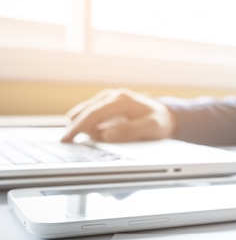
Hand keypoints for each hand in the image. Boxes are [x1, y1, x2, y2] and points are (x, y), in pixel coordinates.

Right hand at [61, 88, 175, 142]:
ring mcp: (108, 98)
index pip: (93, 114)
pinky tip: (101, 133)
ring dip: (87, 128)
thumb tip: (107, 134)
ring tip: (105, 137)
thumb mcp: (152, 128)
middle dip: (79, 129)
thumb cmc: (160, 122)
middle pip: (85, 112)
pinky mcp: (105, 103)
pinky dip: (89, 125)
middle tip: (83, 143)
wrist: (166, 115)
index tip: (67, 139)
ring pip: (84, 113)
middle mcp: (112, 96)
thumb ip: (130, 131)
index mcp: (121, 100)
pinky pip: (89, 114)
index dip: (78, 127)